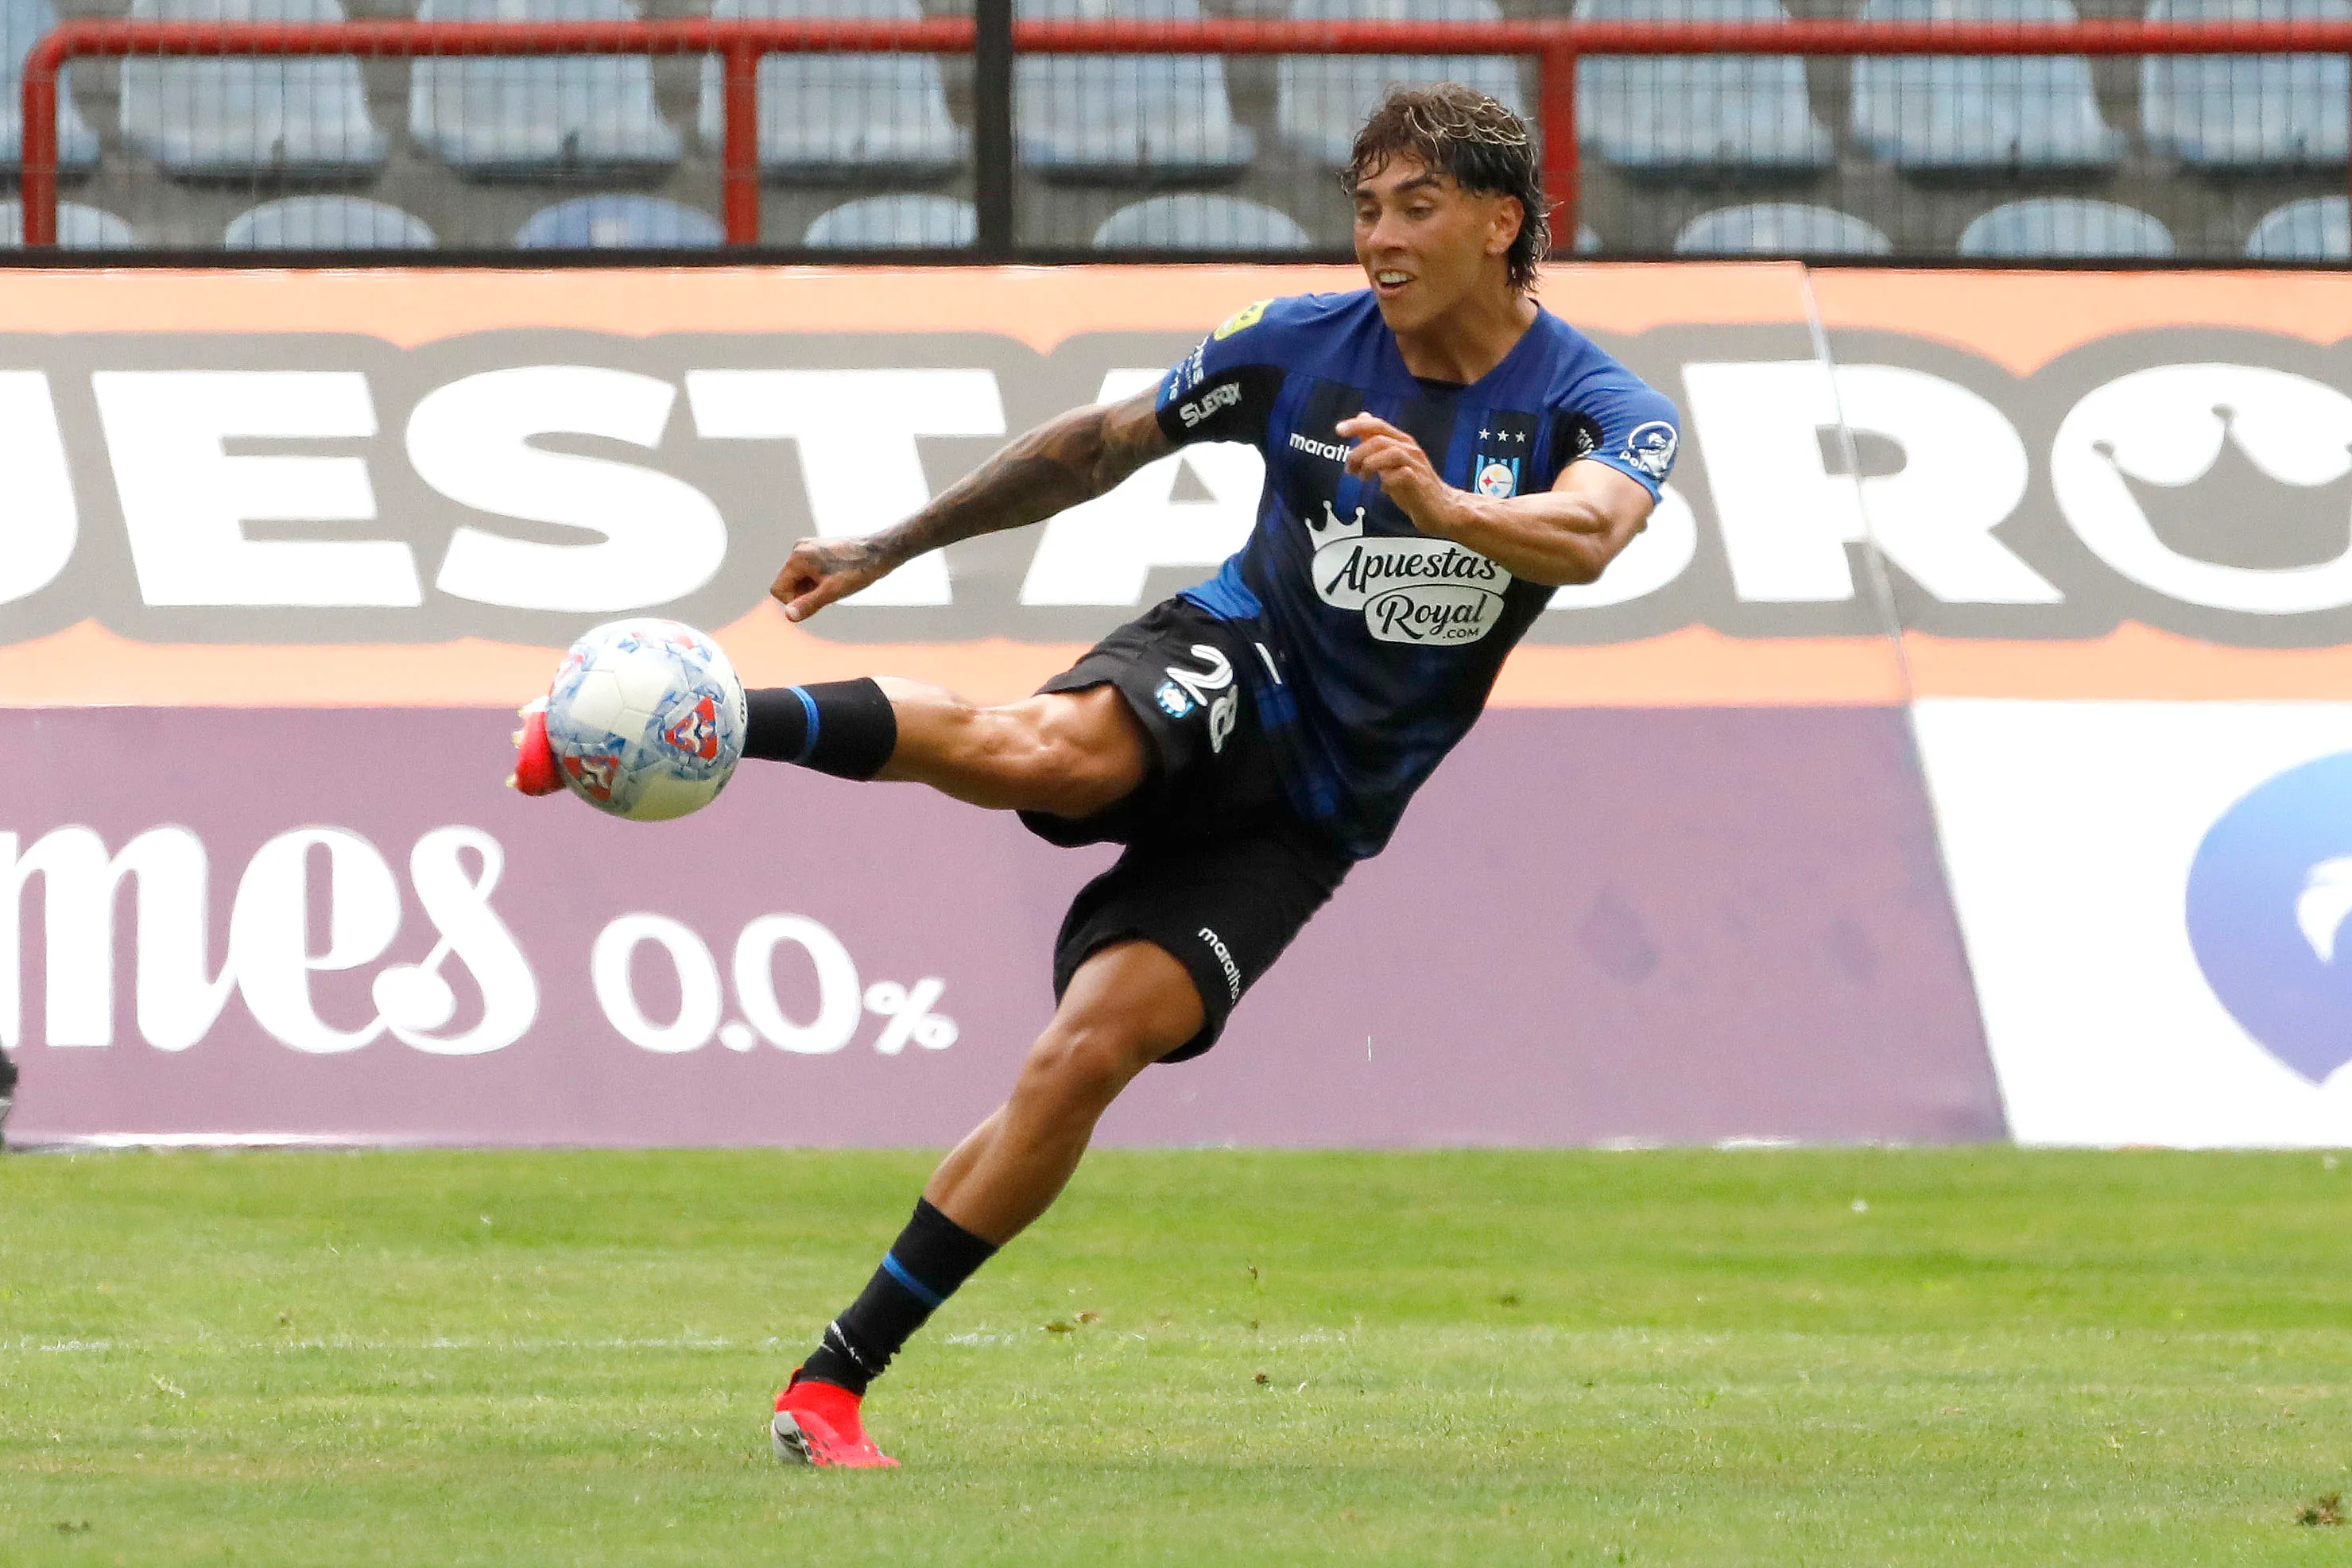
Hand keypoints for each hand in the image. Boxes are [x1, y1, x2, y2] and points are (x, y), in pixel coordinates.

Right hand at [768, 536, 893, 622]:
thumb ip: (808, 604)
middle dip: (805, 593)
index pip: (778, 589)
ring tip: (836, 584)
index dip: (794, 601)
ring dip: (813, 588)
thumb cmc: (858, 571)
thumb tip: (788, 616)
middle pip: (788, 583)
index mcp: (797, 557)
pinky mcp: (818, 548)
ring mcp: (808, 546)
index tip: (818, 600)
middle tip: (830, 591)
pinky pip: (809, 571)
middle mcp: (799, 548)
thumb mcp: (832, 592)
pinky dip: (819, 580)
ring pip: (799, 578)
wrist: (881, 551)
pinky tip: (837, 578)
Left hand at [1335, 413, 1459, 534]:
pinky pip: (1401, 475)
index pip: (1378, 426)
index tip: (1339, 430)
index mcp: (1402, 442)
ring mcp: (1416, 465)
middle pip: (1379, 440)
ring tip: (1363, 478)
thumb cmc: (1415, 486)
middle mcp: (1410, 450)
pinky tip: (1384, 488)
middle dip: (1358, 453)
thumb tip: (1362, 419)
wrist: (1441, 508)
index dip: (1357, 425)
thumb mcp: (1391, 461)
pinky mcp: (1419, 482)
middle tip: (1350, 469)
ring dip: (1369, 465)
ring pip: (1389, 453)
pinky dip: (1387, 481)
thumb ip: (1376, 442)